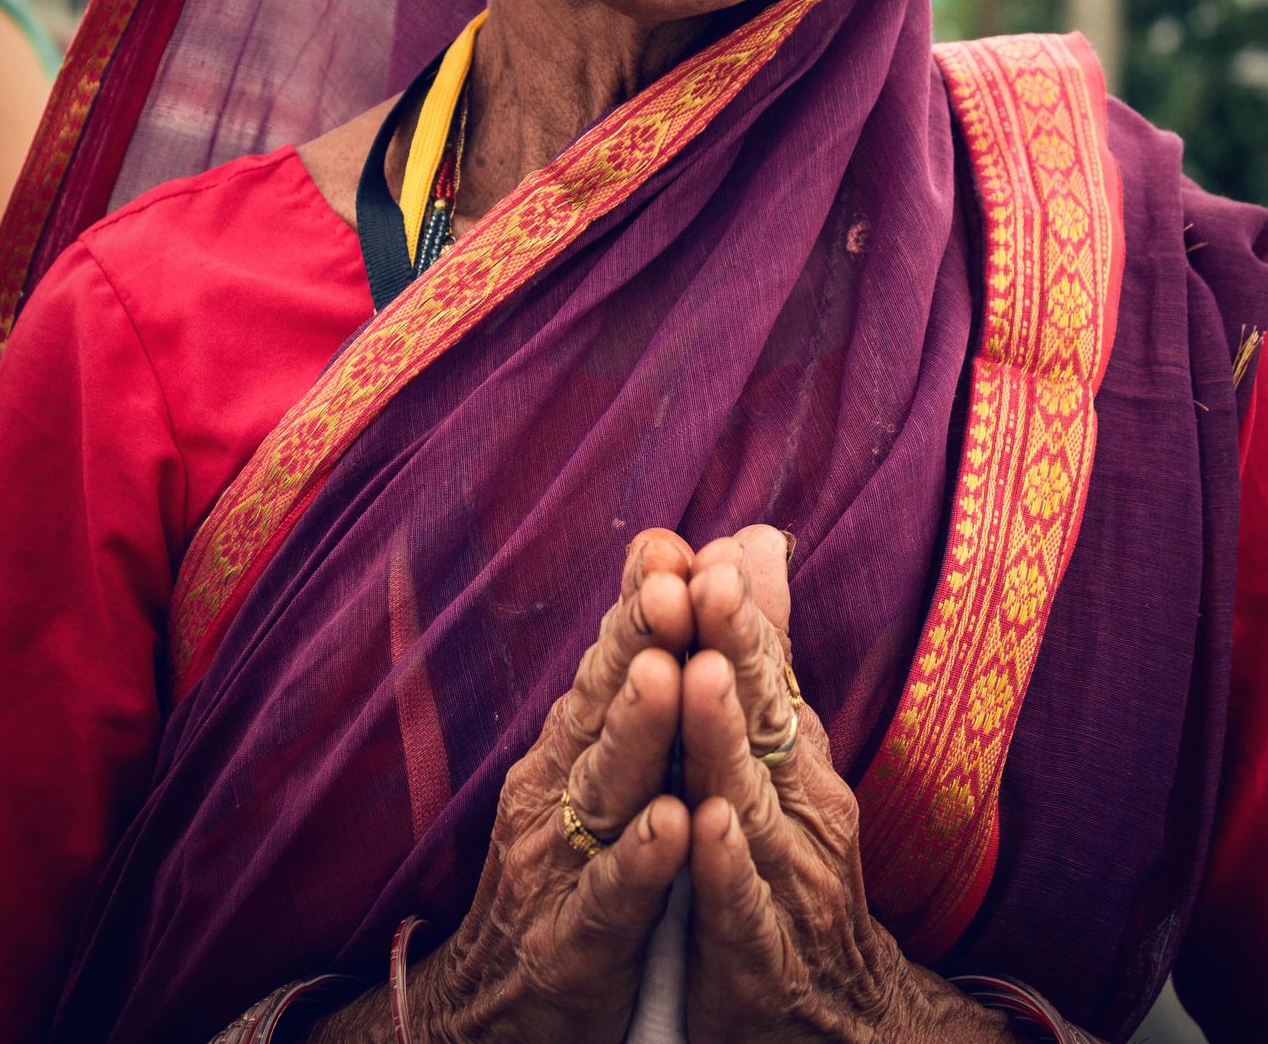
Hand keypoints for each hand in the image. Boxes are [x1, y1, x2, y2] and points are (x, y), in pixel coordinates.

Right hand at [338, 529, 694, 1043]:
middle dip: (638, 640)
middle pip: (602, 706)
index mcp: (568, 745)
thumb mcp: (598, 766)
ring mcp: (558, 866)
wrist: (488, 1014)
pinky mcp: (572, 946)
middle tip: (673, 582)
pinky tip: (675, 829)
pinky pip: (610, 899)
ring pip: (603, 790)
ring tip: (668, 676)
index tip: (670, 543)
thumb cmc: (564, 870)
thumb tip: (678, 561)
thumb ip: (637, 670)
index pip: (608, 660)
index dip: (638, 605)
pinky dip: (641, 861)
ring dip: (635, 732)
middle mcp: (553, 790)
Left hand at [682, 528, 1015, 1042]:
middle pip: (764, 721)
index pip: (768, 675)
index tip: (711, 550)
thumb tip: (753, 538)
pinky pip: (741, 910)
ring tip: (698, 674)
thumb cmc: (792, 870)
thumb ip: (766, 654)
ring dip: (723, 738)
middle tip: (707, 581)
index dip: (739, 614)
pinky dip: (725, 867)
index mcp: (797, 761)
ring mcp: (786, 886)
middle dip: (734, 648)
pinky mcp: (759, 960)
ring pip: (748, 802)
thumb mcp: (784, 759)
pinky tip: (704, 827)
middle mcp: (801, 812)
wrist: (835, 1025)